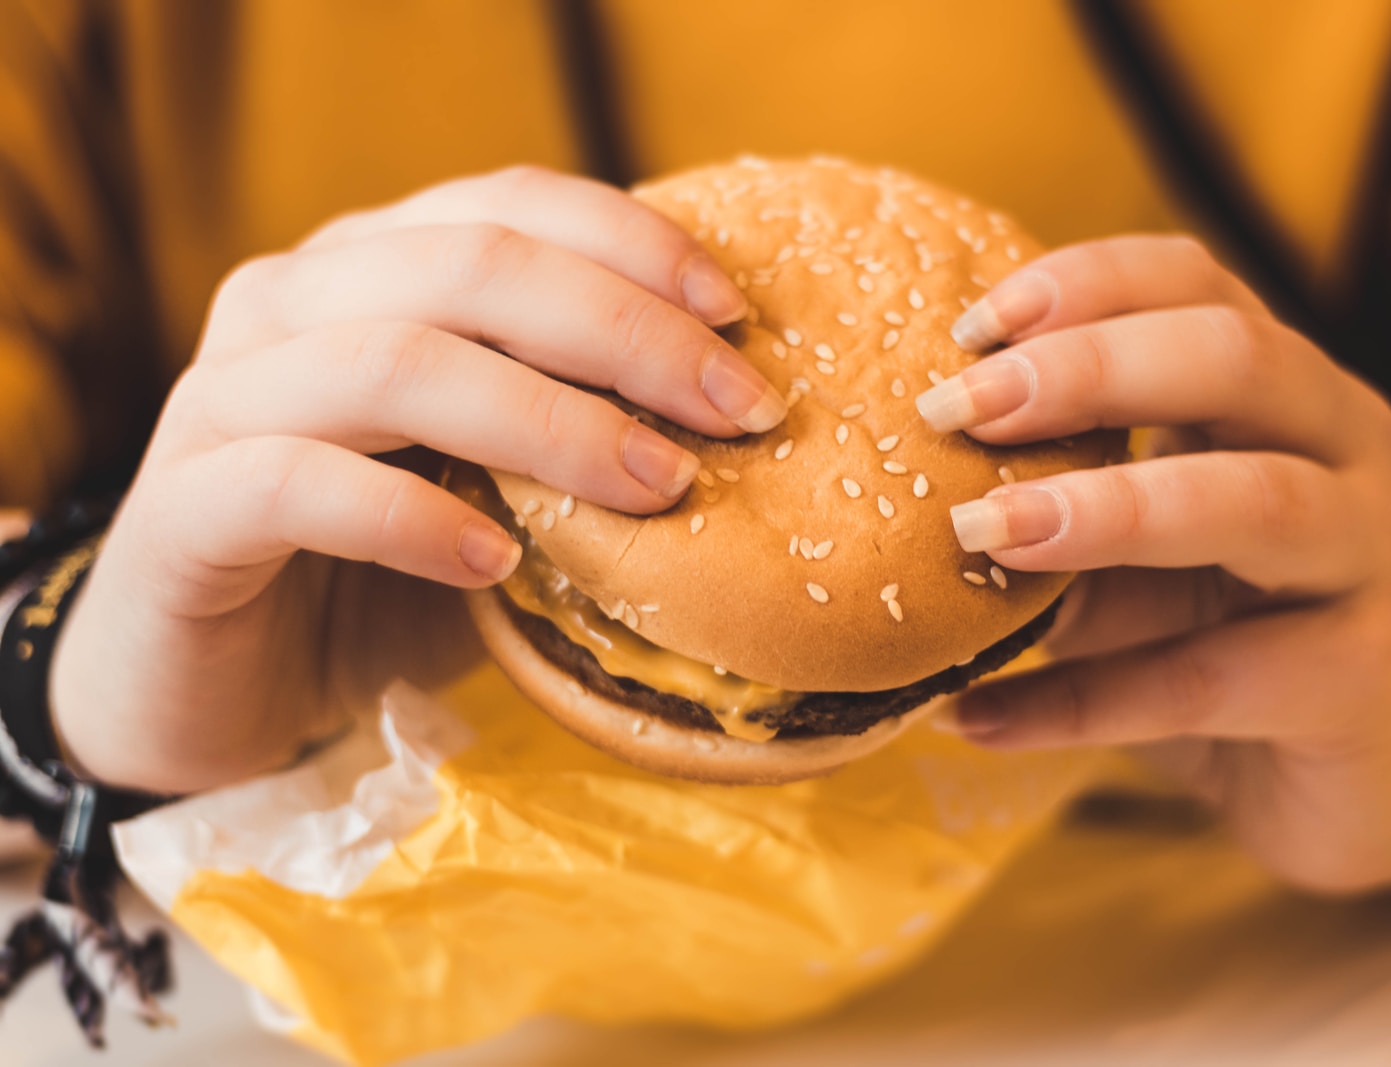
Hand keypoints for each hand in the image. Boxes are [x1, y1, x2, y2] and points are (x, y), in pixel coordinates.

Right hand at [51, 166, 787, 793]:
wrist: (223, 692)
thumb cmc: (386, 582)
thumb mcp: (504, 493)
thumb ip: (577, 438)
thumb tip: (733, 416)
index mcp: (371, 270)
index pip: (510, 206)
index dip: (634, 245)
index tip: (738, 317)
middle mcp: (289, 304)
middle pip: (470, 266)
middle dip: (625, 332)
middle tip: (737, 409)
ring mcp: (222, 398)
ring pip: (391, 361)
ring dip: (548, 421)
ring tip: (656, 486)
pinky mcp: (180, 509)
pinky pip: (295, 482)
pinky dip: (410, 518)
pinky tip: (498, 563)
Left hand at [920, 235, 1390, 892]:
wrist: (1356, 776)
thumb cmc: (1220, 636)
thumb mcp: (1124, 561)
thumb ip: (1053, 516)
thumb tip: (911, 496)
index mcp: (1280, 389)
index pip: (1196, 284)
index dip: (1084, 288)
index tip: (968, 329)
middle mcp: (1342, 448)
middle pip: (1239, 358)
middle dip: (1088, 371)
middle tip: (958, 412)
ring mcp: (1369, 557)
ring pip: (1258, 501)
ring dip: (1108, 511)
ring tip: (980, 536)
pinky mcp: (1360, 678)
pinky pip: (1210, 679)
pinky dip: (1079, 700)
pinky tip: (974, 718)